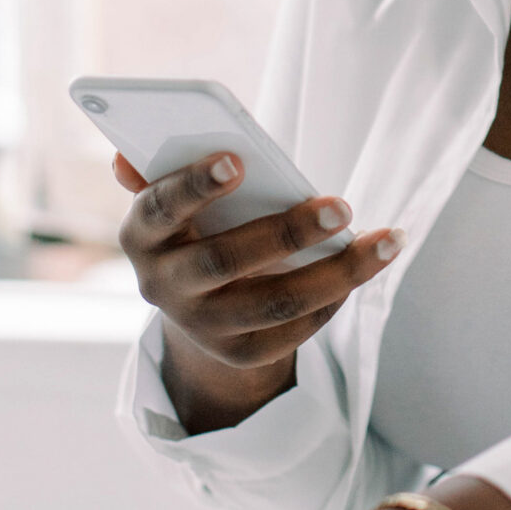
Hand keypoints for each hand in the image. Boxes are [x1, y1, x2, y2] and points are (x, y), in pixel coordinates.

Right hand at [115, 150, 403, 433]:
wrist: (193, 299)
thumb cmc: (195, 222)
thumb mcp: (173, 197)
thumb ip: (158, 172)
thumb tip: (124, 157)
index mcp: (142, 235)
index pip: (161, 208)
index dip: (195, 186)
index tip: (237, 160)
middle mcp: (163, 286)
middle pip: (225, 261)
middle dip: (287, 233)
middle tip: (341, 205)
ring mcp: (200, 325)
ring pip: (274, 302)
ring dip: (337, 272)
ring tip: (386, 240)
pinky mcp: (238, 352)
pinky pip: (293, 330)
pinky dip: (334, 298)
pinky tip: (366, 266)